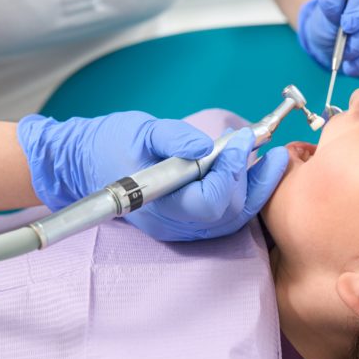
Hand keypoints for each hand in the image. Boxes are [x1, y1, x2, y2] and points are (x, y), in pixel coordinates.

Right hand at [17, 112, 288, 240]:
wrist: (84, 163)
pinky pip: (223, 217)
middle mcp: (172, 225)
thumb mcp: (141, 130)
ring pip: (231, 220)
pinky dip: (243, 194)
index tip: (238, 140)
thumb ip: (173, 137)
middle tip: (259, 145)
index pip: (210, 202)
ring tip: (273, 159)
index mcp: (159, 205)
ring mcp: (180, 228)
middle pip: (228, 214)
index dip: (230, 172)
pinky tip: (253, 171)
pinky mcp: (186, 222)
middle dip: (250, 179)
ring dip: (255, 189)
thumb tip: (206, 146)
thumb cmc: (109, 144)